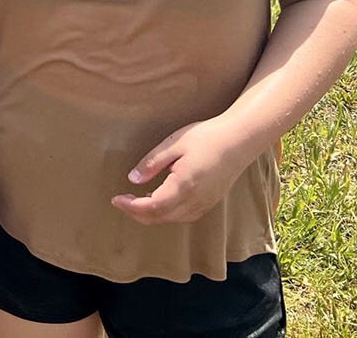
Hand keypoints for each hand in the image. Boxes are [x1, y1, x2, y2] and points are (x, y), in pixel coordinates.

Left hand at [110, 117, 254, 224]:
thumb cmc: (206, 137)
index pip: (152, 207)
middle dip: (137, 213)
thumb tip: (132, 180)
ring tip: (136, 200)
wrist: (240, 139)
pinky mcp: (210, 202)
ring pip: (173, 219)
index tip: (116, 199)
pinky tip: (159, 200)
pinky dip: (167, 213)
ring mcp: (205, 204)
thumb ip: (152, 163)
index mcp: (184, 186)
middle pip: (160, 217)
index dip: (131, 207)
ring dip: (152, 214)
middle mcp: (195, 201)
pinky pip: (184, 216)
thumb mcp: (174, 144)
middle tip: (122, 200)